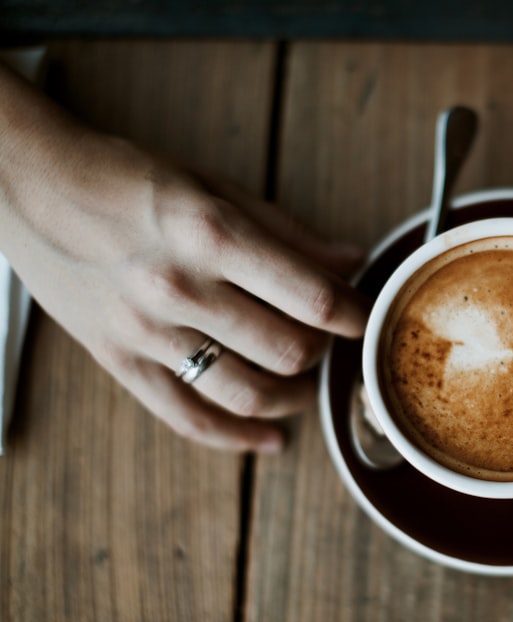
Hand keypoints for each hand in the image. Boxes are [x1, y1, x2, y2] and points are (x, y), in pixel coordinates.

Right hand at [0, 63, 370, 452]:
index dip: (355, 315)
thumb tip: (351, 260)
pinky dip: (236, 438)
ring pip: (246, 393)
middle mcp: (181, 288)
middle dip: (323, 351)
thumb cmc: (126, 178)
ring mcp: (147, 331)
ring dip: (292, 397)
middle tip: (328, 340)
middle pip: (288, 351)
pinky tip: (269, 441)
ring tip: (302, 384)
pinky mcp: (119, 360)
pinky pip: (187, 418)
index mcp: (213, 235)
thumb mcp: (215, 187)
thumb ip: (290, 232)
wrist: (29, 185)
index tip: (368, 318)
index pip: (311, 298)